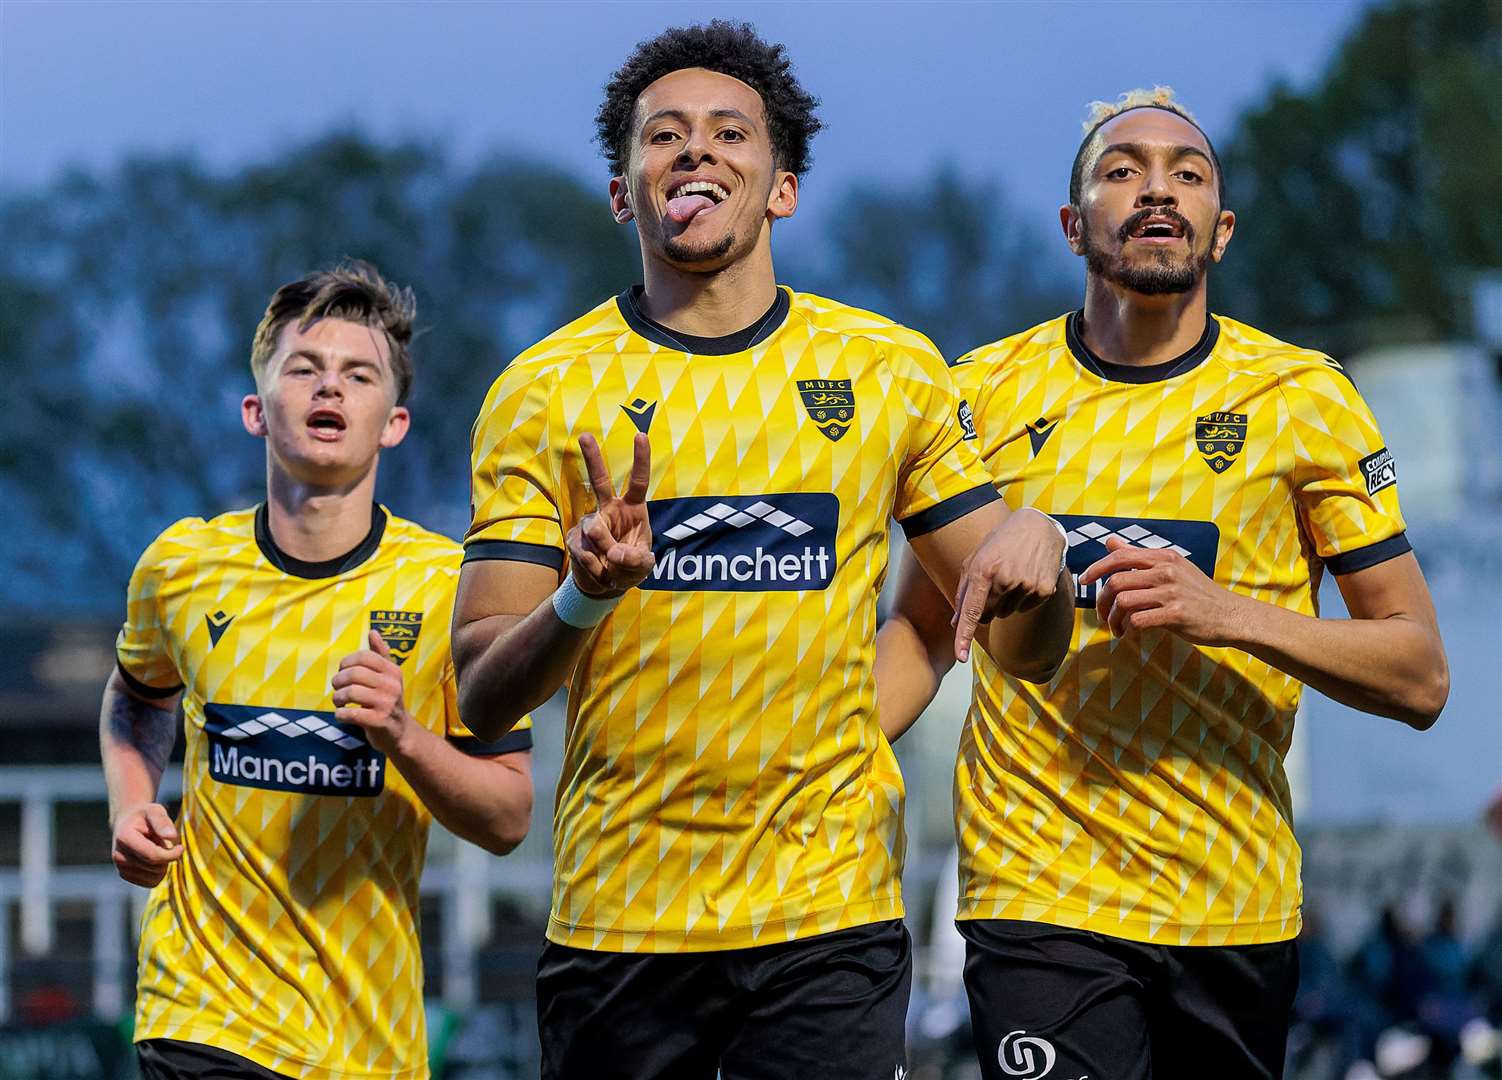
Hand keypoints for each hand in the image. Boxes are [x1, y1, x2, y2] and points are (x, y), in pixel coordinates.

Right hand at [111, 803, 182, 887]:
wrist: (126, 823)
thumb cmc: (144, 816)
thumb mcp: (155, 811)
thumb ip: (162, 822)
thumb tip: (172, 837)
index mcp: (125, 838)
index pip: (153, 856)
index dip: (171, 854)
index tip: (181, 847)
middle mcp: (118, 855)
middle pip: (155, 867)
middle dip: (166, 857)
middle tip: (162, 843)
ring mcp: (120, 867)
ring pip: (154, 878)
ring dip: (162, 865)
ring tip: (156, 849)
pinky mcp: (125, 875)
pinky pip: (150, 883)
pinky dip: (157, 873)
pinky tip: (153, 859)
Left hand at [331, 630, 411, 754]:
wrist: (401, 734)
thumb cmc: (388, 702)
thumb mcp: (388, 677)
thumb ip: (380, 655)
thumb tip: (372, 631)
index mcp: (393, 671)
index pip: (364, 657)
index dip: (347, 663)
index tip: (342, 671)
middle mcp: (392, 685)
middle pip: (354, 674)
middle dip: (338, 681)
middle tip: (337, 689)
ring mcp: (386, 703)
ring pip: (351, 693)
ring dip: (338, 698)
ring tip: (339, 702)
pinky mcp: (379, 721)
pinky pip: (351, 714)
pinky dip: (341, 714)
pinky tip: (342, 715)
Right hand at [567, 432, 654, 597]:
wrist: (606, 585)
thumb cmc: (630, 566)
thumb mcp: (642, 566)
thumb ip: (635, 559)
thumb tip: (616, 553)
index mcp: (633, 509)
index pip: (638, 481)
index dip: (641, 459)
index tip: (641, 435)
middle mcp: (610, 510)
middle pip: (600, 480)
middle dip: (592, 457)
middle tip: (584, 435)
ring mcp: (589, 522)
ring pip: (594, 529)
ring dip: (606, 554)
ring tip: (613, 570)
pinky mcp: (574, 538)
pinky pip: (583, 551)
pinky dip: (596, 568)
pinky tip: (601, 573)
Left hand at [952, 506, 1067, 661]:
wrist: (1038, 527)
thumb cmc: (1000, 543)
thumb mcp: (976, 559)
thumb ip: (963, 592)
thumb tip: (955, 623)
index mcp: (983, 569)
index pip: (971, 610)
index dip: (964, 636)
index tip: (961, 657)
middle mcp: (1005, 578)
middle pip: (988, 616)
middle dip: (986, 607)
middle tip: (994, 585)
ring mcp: (1026, 585)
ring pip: (1007, 614)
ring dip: (1006, 602)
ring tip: (1013, 575)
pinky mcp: (1044, 590)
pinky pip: (1025, 610)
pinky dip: (1023, 600)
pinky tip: (1026, 578)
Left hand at [1080, 535, 1245, 643]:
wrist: (1231, 615)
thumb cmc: (1198, 593)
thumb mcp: (1172, 567)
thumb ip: (1139, 556)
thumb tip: (1110, 542)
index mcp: (1163, 557)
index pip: (1120, 557)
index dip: (1096, 568)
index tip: (1084, 581)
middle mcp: (1166, 571)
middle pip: (1116, 581)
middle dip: (1102, 601)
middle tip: (1103, 615)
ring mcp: (1171, 592)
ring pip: (1123, 601)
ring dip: (1112, 619)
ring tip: (1117, 629)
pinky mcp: (1176, 614)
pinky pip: (1138, 620)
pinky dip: (1128, 629)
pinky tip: (1130, 634)